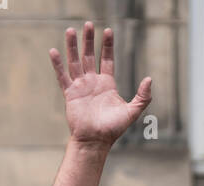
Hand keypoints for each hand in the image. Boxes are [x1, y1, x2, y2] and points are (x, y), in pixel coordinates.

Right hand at [50, 23, 151, 147]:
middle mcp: (92, 82)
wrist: (95, 141)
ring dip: (73, 46)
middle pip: (89, 56)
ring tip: (70, 30)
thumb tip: (149, 79)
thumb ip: (142, 96)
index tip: (108, 31)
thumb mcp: (132, 112)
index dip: (107, 45)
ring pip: (75, 62)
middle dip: (89, 40)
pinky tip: (54, 51)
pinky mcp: (70, 94)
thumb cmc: (113, 129)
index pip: (106, 59)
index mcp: (106, 84)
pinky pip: (62, 76)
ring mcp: (80, 87)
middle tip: (88, 24)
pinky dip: (58, 64)